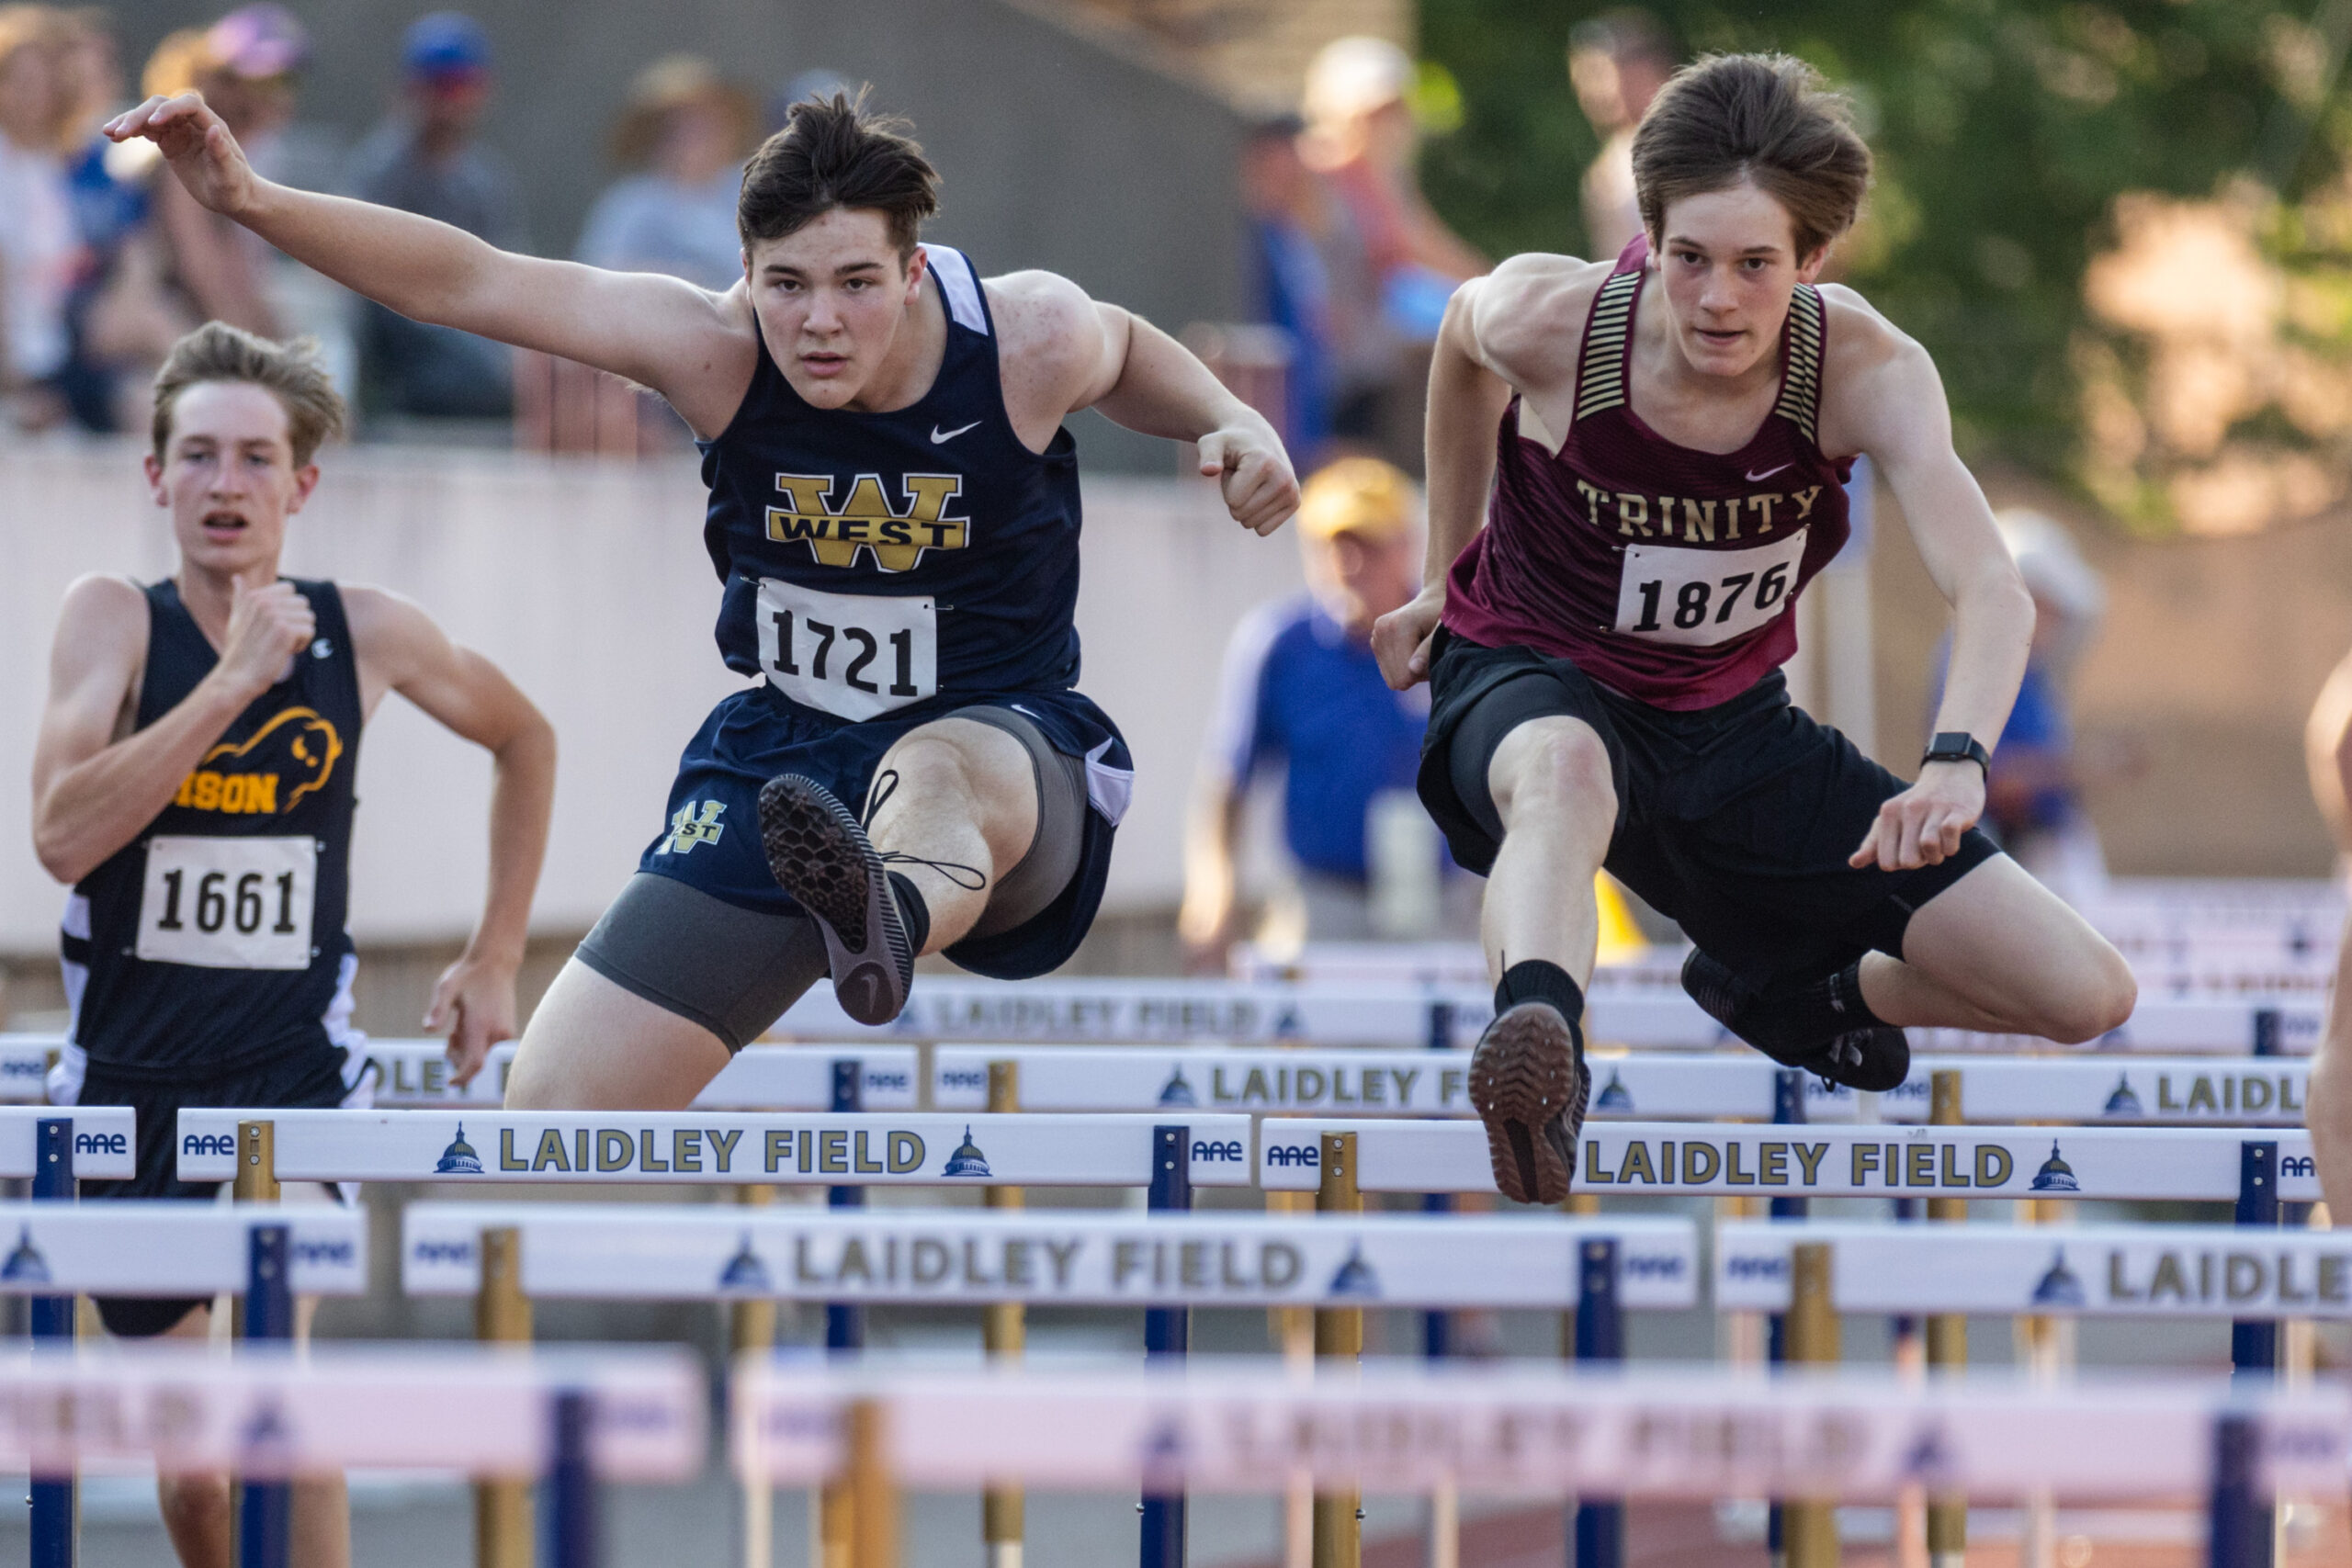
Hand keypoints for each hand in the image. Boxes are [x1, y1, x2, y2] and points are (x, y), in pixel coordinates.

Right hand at [103, 94, 256, 216]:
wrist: (234, 197)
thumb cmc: (235, 188)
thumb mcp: (230, 175)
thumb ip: (222, 154)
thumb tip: (214, 130)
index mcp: (212, 124)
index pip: (189, 104)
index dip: (170, 109)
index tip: (154, 122)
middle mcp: (194, 122)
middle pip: (161, 106)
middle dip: (140, 116)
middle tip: (120, 133)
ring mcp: (179, 130)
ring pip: (149, 115)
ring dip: (128, 121)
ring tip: (109, 132)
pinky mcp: (169, 141)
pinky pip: (146, 129)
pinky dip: (130, 131)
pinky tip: (114, 137)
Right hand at [214, 578, 313, 699]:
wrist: (236, 677)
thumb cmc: (239, 650)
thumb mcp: (237, 619)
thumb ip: (241, 598)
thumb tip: (237, 577)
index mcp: (255, 596)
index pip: (290, 590)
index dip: (288, 609)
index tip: (272, 625)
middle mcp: (264, 601)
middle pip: (303, 604)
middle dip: (295, 622)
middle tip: (276, 637)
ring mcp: (274, 615)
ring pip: (308, 617)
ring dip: (299, 634)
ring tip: (279, 644)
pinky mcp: (285, 630)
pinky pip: (310, 630)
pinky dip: (301, 644)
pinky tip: (284, 651)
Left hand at [426, 949, 520, 1090]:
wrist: (496, 963)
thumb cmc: (467, 975)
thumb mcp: (446, 988)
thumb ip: (438, 1010)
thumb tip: (428, 1029)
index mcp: (481, 1025)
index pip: (474, 1063)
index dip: (462, 1077)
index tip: (450, 1083)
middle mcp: (497, 1032)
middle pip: (473, 1060)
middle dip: (457, 1054)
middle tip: (451, 1032)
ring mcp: (505, 1032)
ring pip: (481, 1053)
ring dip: (466, 1046)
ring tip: (462, 1022)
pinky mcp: (509, 1031)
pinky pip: (488, 1046)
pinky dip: (477, 1041)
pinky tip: (473, 1021)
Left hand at [1197, 419, 1297, 535]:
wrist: (1255, 439)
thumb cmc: (1229, 444)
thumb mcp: (1211, 443)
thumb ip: (1208, 456)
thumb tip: (1207, 470)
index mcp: (1265, 463)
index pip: (1233, 501)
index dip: (1227, 486)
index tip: (1235, 469)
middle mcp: (1283, 478)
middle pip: (1241, 514)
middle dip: (1235, 498)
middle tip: (1242, 477)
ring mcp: (1292, 492)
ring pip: (1251, 524)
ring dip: (1246, 506)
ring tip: (1252, 483)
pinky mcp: (1294, 503)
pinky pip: (1263, 530)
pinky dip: (1256, 516)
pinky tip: (1261, 493)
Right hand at [1371, 585, 1445, 689]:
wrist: (1435, 600)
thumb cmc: (1447, 616)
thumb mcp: (1445, 632)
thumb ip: (1429, 650)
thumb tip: (1412, 669)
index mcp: (1398, 627)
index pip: (1403, 677)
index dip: (1423, 675)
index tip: (1435, 657)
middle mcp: (1382, 629)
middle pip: (1395, 679)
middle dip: (1415, 674)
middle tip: (1429, 655)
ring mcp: (1376, 634)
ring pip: (1390, 678)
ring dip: (1409, 671)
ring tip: (1422, 651)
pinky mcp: (1375, 639)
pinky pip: (1387, 671)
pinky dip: (1402, 666)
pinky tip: (1412, 650)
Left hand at [1849, 761, 1985, 870]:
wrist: (1951, 776)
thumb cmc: (1916, 807)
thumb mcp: (1890, 821)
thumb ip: (1872, 844)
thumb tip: (1854, 863)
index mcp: (1888, 813)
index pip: (1887, 862)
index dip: (1899, 865)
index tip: (1905, 853)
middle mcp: (1908, 808)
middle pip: (1908, 860)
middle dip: (1918, 863)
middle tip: (1924, 852)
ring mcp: (1934, 808)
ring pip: (1928, 846)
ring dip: (1936, 857)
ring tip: (1938, 849)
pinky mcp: (1958, 810)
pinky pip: (1949, 834)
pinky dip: (1951, 847)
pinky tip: (1950, 841)